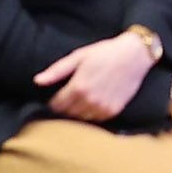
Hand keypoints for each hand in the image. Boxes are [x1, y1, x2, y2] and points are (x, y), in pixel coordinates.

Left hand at [34, 30, 158, 121]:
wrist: (134, 55)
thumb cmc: (105, 52)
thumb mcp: (79, 56)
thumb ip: (57, 71)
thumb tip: (37, 81)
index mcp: (78, 87)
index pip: (57, 105)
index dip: (53, 102)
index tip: (54, 98)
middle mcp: (90, 100)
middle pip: (67, 114)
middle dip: (64, 108)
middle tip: (66, 99)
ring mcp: (102, 108)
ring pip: (81, 119)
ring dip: (77, 112)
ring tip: (80, 101)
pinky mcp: (113, 111)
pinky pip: (95, 120)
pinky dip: (91, 114)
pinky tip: (92, 103)